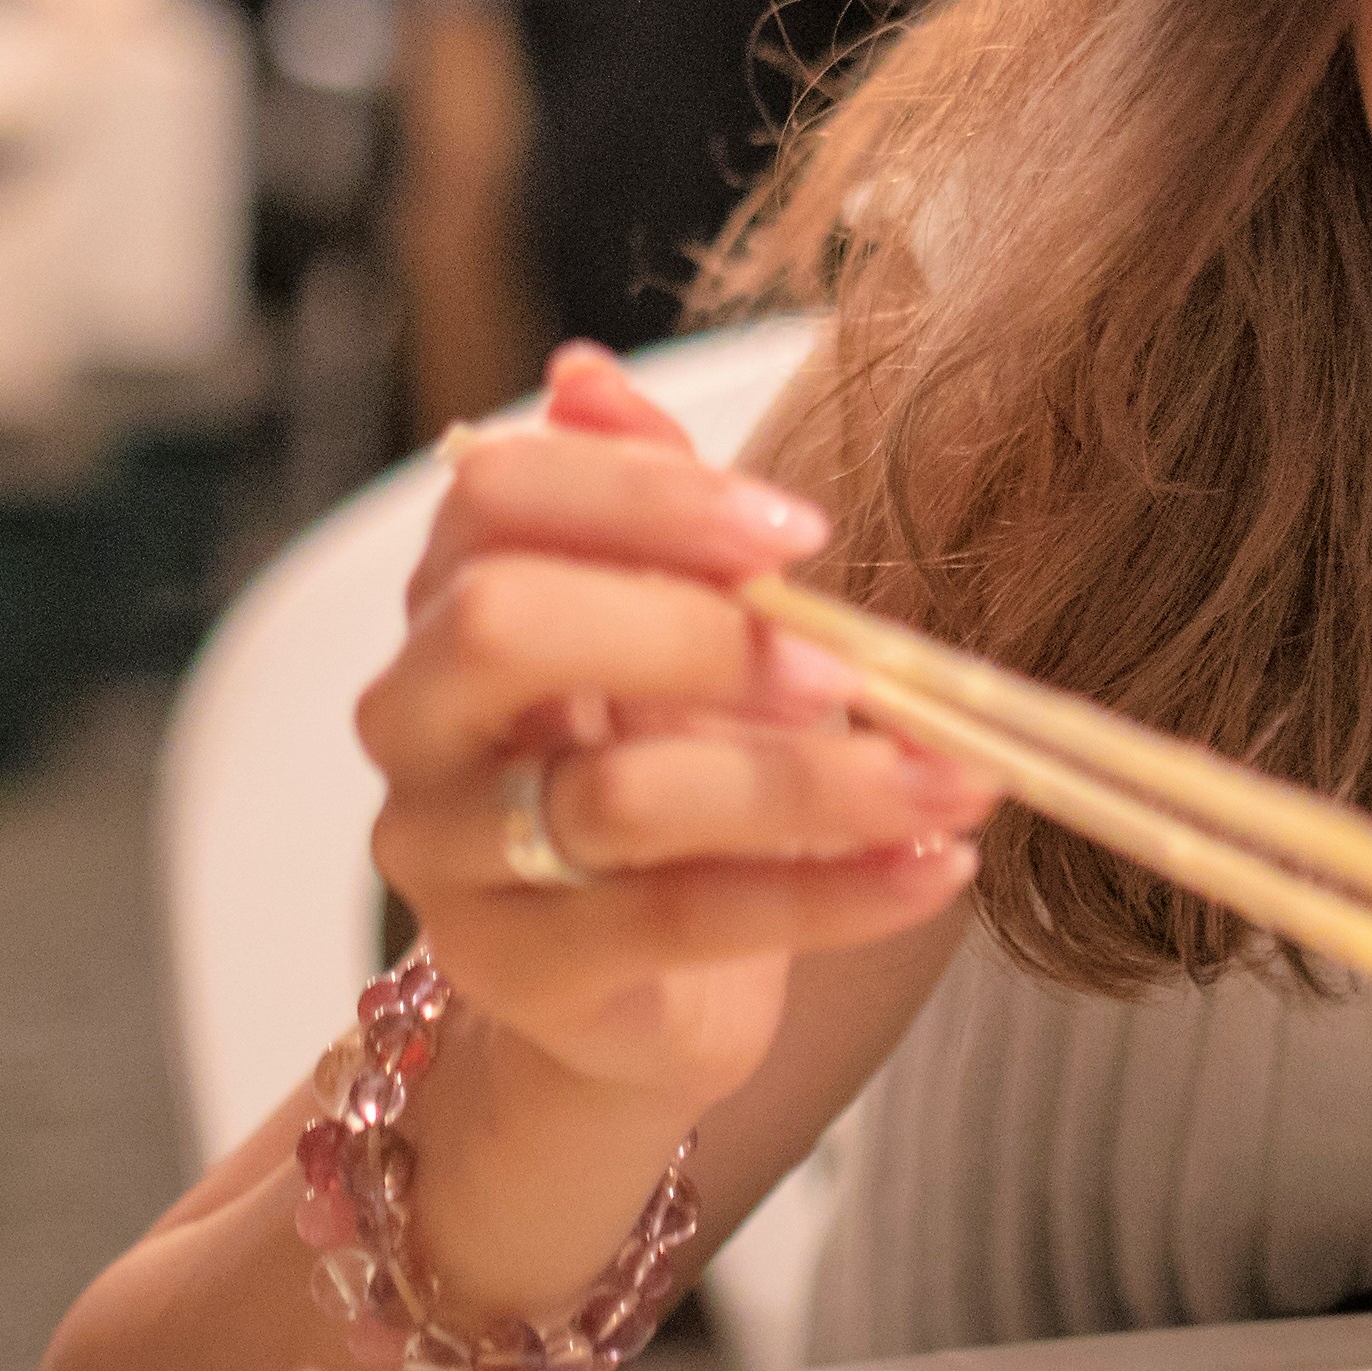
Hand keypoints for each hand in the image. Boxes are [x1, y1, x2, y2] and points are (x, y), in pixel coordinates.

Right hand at [358, 344, 993, 1124]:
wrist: (633, 998)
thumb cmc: (660, 782)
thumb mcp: (668, 638)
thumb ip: (648, 517)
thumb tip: (585, 372)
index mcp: (449, 601)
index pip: (496, 495)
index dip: (644, 493)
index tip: (801, 531)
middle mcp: (417, 721)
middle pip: (505, 625)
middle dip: (697, 630)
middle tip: (844, 665)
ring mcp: (450, 855)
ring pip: (614, 796)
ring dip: (811, 781)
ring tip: (954, 782)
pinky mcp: (519, 972)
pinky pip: (678, 921)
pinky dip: (830, 893)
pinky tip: (935, 869)